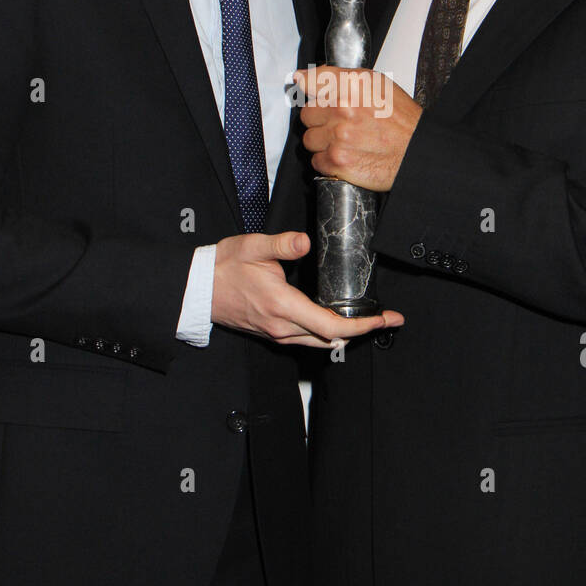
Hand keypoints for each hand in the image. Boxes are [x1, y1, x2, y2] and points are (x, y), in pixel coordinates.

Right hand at [211, 230, 403, 348]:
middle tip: (386, 318)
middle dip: (363, 331)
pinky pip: (307, 339)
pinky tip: (337, 321)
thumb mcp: (253, 247)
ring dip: (347, 334)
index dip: (362, 325)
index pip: (332, 325)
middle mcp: (282, 326)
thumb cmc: (224, 267)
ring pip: (321, 342)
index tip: (383, 319)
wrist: (198, 288)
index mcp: (282, 305)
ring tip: (368, 320)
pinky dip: (328, 333)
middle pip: (332, 339)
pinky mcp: (272, 332)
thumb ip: (282, 245)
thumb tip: (305, 242)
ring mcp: (277, 333)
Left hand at [295, 67, 421, 191]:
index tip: (312, 95)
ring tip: (345, 141)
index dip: (310, 91)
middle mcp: (342, 110)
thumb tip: (301, 77)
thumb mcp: (375, 83)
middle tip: (341, 123)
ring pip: (310, 140)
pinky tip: (346, 155)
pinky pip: (317, 161)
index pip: (309, 83)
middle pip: (307, 115)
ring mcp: (338, 137)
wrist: (417, 152)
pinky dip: (328, 161)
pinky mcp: (337, 162)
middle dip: (320, 120)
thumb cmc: (401, 120)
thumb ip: (337, 77)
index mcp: (350, 86)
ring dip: (323, 142)